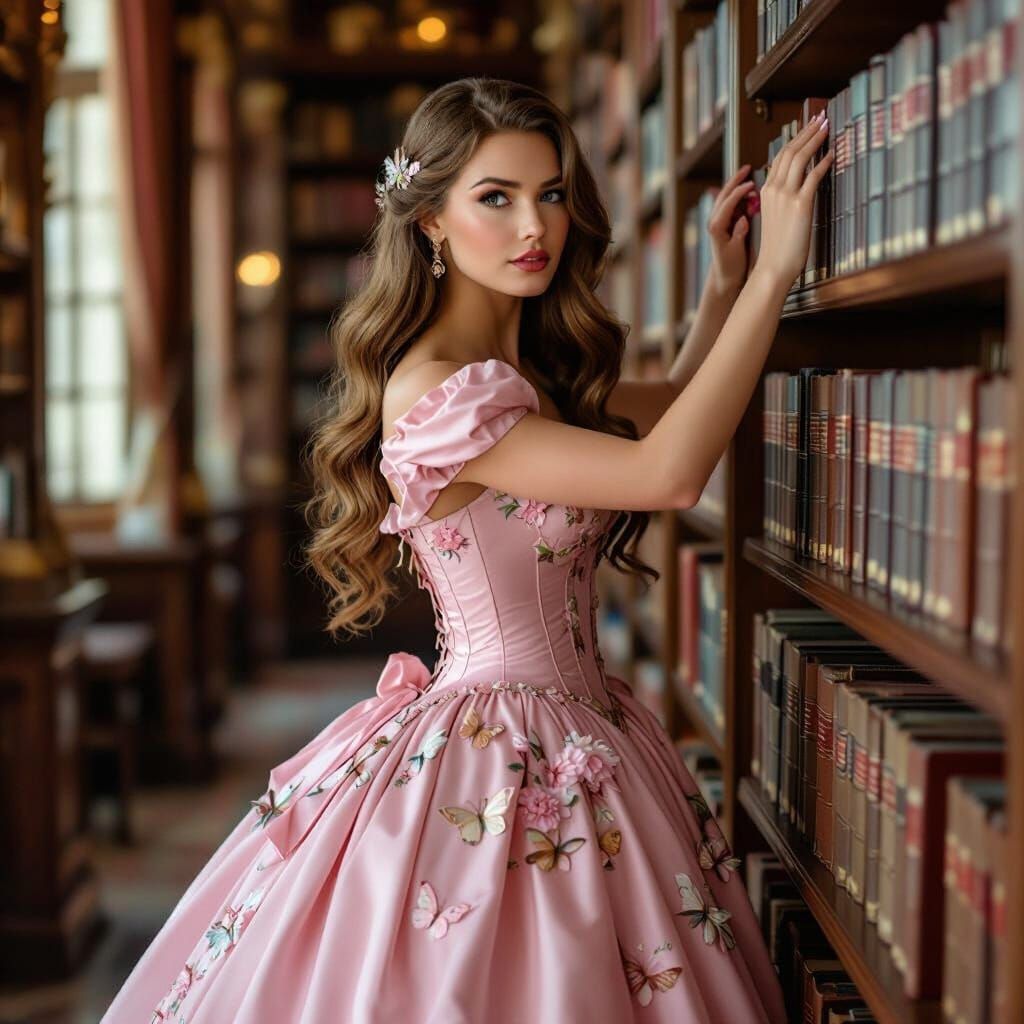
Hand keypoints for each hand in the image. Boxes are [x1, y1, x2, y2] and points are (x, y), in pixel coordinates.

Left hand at [706, 164, 756, 294]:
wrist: (724, 278)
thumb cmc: (730, 267)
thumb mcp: (736, 252)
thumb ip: (739, 234)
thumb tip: (743, 218)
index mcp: (716, 227)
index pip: (727, 203)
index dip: (739, 192)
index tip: (751, 184)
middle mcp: (715, 222)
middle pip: (724, 195)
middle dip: (735, 180)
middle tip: (747, 168)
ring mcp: (719, 221)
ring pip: (727, 197)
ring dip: (737, 185)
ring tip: (749, 174)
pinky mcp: (724, 223)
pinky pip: (731, 204)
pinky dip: (739, 194)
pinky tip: (750, 189)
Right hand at [753, 112, 832, 290]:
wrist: (773, 267)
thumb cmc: (778, 248)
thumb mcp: (777, 219)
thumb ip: (784, 201)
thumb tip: (799, 191)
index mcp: (766, 192)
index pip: (780, 157)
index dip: (795, 138)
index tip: (807, 125)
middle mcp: (774, 190)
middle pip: (790, 151)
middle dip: (806, 131)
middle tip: (820, 117)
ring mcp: (786, 197)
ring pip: (799, 158)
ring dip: (814, 139)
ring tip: (826, 126)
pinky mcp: (800, 206)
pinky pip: (813, 176)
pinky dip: (823, 162)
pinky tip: (833, 153)